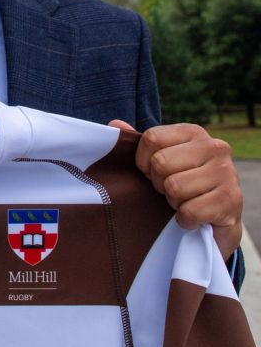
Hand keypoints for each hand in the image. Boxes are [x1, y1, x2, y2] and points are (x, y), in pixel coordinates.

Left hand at [109, 120, 242, 259]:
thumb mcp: (162, 161)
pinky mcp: (231, 200)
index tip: (152, 173)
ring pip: (175, 188)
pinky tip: (194, 217)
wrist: (219, 219)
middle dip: (159, 184)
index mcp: (193, 132)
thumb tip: (114, 125)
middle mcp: (214, 146)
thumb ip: (140, 144)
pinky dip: (185, 220)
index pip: (151, 139)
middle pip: (160, 163)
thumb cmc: (185, 184)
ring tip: (184, 202)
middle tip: (171, 191)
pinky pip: (189, 211)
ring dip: (174, 203)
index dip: (143, 162)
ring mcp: (226, 172)